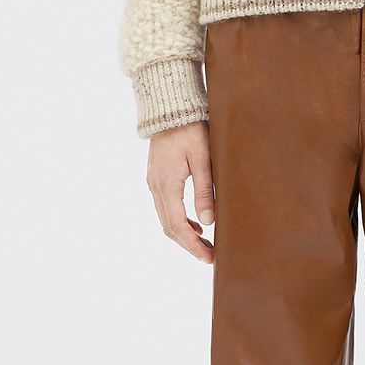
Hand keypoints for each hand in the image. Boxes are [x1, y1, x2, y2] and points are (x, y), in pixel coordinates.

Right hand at [146, 120, 215, 261]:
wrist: (170, 107)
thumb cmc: (190, 128)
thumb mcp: (203, 158)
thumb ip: (205, 191)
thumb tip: (209, 222)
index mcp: (167, 184)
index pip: (178, 226)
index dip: (193, 246)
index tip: (209, 258)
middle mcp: (156, 186)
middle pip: (169, 227)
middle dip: (189, 245)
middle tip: (211, 256)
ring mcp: (153, 182)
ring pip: (166, 218)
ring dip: (184, 234)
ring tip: (206, 243)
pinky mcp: (156, 177)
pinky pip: (165, 207)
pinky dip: (179, 220)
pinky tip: (195, 223)